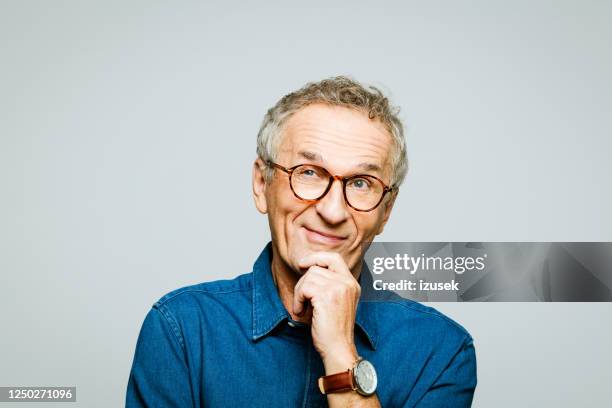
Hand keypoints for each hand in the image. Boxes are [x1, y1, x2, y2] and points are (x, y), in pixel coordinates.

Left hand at [294, 252, 360, 372]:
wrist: (338, 348)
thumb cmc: (333, 329)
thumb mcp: (336, 301)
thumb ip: (329, 284)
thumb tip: (309, 268)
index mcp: (352, 283)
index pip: (334, 257)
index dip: (316, 257)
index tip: (303, 265)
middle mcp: (347, 283)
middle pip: (316, 267)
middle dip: (303, 283)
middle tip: (302, 300)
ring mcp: (338, 288)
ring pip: (308, 277)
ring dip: (299, 293)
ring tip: (302, 308)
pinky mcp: (327, 296)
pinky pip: (304, 288)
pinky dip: (297, 300)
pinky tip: (300, 312)